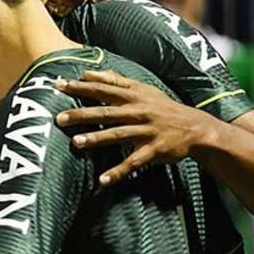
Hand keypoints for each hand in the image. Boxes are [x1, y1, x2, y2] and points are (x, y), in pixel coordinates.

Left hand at [53, 70, 217, 185]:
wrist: (195, 128)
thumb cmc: (162, 107)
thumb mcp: (142, 89)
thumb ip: (114, 80)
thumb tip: (88, 73)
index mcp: (133, 96)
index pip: (102, 89)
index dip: (80, 87)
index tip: (57, 85)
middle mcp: (138, 112)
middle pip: (106, 112)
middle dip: (82, 114)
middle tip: (59, 118)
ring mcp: (146, 132)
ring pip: (118, 135)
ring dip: (96, 138)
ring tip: (75, 143)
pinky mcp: (153, 150)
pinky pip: (133, 162)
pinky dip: (118, 172)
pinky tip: (102, 181)